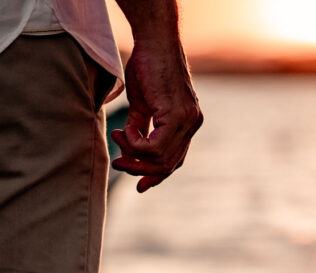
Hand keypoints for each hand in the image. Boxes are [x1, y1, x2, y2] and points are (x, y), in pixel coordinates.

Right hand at [111, 37, 202, 192]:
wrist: (153, 40)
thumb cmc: (147, 65)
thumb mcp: (143, 104)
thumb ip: (141, 128)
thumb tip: (130, 151)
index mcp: (188, 123)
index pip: (175, 160)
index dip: (156, 175)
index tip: (139, 185)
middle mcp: (192, 124)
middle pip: (169, 165)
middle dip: (141, 169)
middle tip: (119, 163)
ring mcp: (188, 121)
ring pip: (161, 158)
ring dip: (134, 154)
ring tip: (119, 139)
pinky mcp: (178, 115)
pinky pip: (155, 146)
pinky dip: (136, 144)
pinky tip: (126, 132)